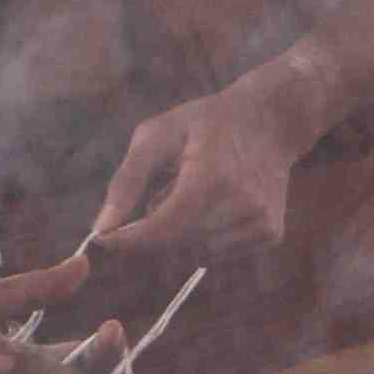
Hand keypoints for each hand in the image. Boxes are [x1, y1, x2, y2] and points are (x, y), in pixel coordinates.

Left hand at [93, 49, 339, 270]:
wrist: (271, 120)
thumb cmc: (206, 123)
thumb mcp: (158, 135)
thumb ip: (127, 181)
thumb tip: (101, 229)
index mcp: (211, 177)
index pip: (162, 229)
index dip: (129, 241)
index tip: (104, 240)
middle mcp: (242, 204)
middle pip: (176, 242)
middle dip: (159, 226)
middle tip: (168, 188)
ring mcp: (261, 222)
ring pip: (198, 253)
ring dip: (185, 232)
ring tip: (199, 192)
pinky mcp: (272, 234)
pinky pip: (221, 253)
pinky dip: (208, 236)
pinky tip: (220, 204)